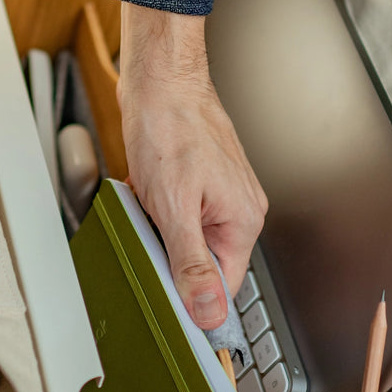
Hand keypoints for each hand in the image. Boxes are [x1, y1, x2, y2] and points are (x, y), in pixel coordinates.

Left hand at [118, 2, 266, 328]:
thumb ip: (191, 264)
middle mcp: (240, 211)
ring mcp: (223, 196)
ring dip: (163, 233)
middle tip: (150, 236)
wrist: (161, 80)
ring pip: (190, 240)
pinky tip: (148, 193)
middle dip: (172, 258)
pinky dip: (160, 213)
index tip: (168, 304)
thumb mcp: (174, 208)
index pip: (224, 288)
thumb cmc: (170, 128)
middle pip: (206, 265)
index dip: (194, 301)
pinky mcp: (203, 184)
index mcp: (242, 221)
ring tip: (150, 205)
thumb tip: (207, 311)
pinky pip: (182, 217)